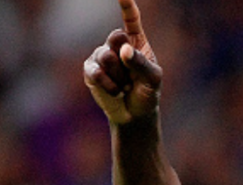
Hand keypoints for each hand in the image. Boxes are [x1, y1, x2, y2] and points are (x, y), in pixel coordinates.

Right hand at [83, 0, 162, 125]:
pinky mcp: (90, 71)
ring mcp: (101, 57)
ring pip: (105, 56)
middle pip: (114, 36)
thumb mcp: (153, 78)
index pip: (131, 18)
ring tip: (124, 86)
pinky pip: (95, 71)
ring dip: (118, 76)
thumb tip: (123, 50)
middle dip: (124, 56)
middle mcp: (117, 45)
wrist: (133, 115)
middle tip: (131, 75)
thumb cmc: (147, 93)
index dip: (126, 4)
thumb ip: (141, 62)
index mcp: (136, 41)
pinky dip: (108, 84)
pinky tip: (116, 91)